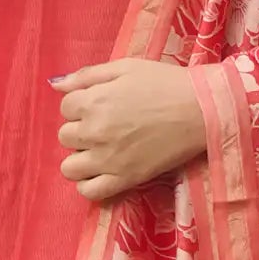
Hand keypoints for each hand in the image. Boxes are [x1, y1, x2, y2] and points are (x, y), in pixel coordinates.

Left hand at [52, 56, 207, 201]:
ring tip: (100, 151)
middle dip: (80, 129)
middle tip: (104, 126)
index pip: (65, 107)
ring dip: (80, 158)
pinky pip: (90, 192)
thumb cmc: (166, 83)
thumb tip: (56, 84)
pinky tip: (101, 173)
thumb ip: (87, 75)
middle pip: (65, 136)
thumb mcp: (125, 67)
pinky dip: (89, 184)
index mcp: (93, 101)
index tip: (101, 104)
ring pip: (70, 168)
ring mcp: (108, 159)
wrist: (202, 109)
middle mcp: (95, 131)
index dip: (81, 105)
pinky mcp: (125, 179)